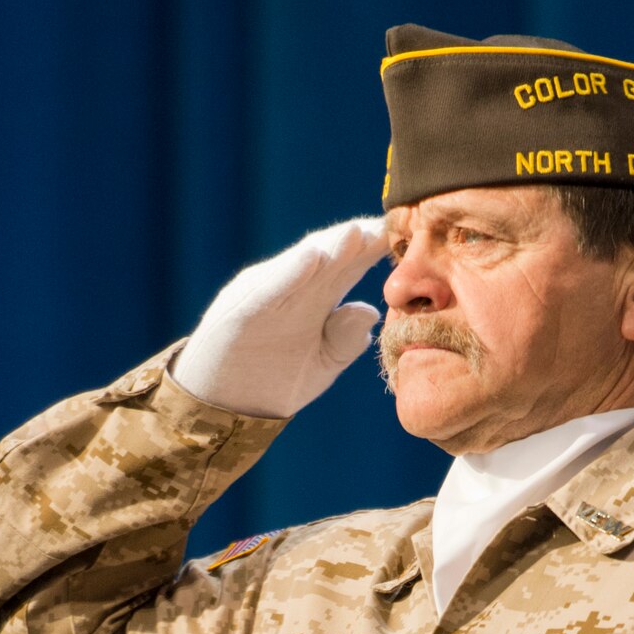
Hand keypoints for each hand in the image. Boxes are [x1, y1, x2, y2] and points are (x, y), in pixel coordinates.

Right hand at [172, 218, 388, 419]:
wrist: (224, 408)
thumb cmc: (272, 382)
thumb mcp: (320, 366)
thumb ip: (344, 341)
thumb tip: (371, 312)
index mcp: (314, 299)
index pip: (349, 267)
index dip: (376, 252)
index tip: (410, 240)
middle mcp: (292, 289)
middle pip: (330, 258)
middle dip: (358, 241)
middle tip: (390, 225)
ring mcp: (266, 296)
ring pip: (302, 267)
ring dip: (329, 247)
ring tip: (356, 232)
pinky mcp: (240, 312)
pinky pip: (268, 289)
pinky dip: (290, 273)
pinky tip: (312, 258)